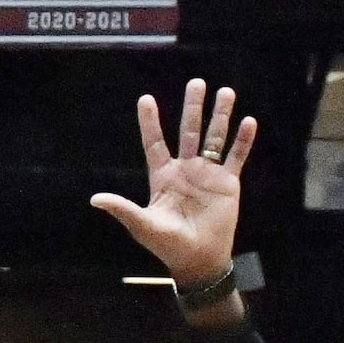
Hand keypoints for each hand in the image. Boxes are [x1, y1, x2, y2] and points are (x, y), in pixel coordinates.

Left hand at [87, 80, 256, 289]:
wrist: (198, 260)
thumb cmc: (167, 245)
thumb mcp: (143, 225)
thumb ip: (123, 209)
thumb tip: (95, 199)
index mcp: (163, 176)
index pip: (155, 143)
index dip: (150, 122)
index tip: (145, 99)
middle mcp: (185, 169)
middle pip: (188, 131)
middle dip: (193, 107)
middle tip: (196, 83)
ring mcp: (208, 174)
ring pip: (215, 138)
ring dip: (220, 116)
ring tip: (226, 92)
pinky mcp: (228, 183)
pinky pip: (236, 157)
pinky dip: (242, 140)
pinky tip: (248, 121)